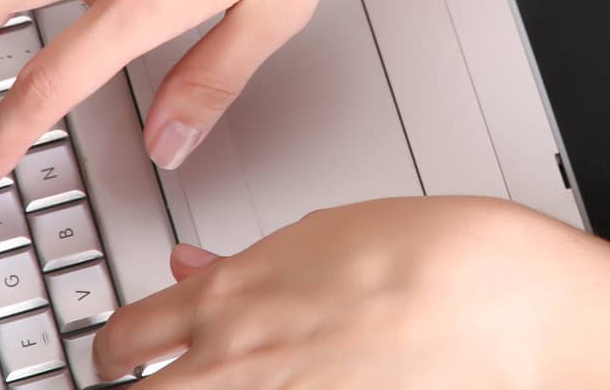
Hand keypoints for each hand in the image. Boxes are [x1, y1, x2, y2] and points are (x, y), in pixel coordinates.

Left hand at [91, 196, 609, 388]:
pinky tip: (291, 388)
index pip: (121, 337)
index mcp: (229, 297)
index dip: (113, 353)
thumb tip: (193, 270)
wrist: (496, 300)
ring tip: (218, 382)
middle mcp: (234, 362)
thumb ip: (245, 264)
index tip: (120, 356)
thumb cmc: (428, 254)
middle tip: (152, 383)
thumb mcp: (321, 235)